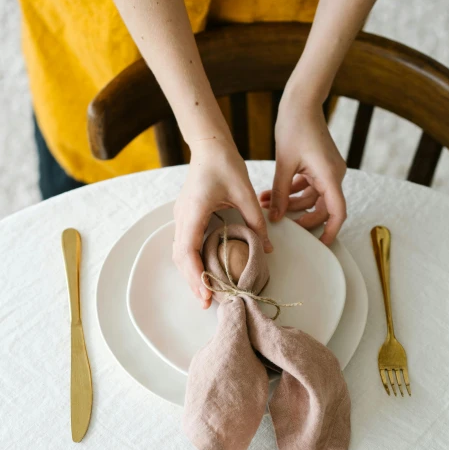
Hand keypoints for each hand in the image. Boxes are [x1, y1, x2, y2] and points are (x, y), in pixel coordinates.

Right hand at [173, 139, 272, 308]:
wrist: (210, 146)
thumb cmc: (226, 164)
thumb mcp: (245, 192)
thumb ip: (256, 222)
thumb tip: (269, 249)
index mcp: (194, 211)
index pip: (188, 250)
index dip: (196, 275)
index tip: (206, 292)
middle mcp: (182, 216)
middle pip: (181, 258)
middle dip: (192, 281)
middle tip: (207, 303)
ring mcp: (181, 217)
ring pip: (179, 253)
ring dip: (191, 274)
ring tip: (206, 293)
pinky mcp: (185, 216)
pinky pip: (184, 245)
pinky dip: (192, 262)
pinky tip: (204, 273)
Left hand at [259, 95, 346, 244]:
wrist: (301, 102)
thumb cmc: (295, 127)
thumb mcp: (284, 164)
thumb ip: (281, 193)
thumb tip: (276, 217)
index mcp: (330, 175)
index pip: (337, 212)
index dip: (331, 231)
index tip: (321, 244)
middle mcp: (333, 175)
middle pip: (322, 208)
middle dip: (300, 216)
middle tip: (280, 222)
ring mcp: (327, 170)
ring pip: (312, 198)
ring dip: (290, 203)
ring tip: (265, 204)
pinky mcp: (319, 166)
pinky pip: (308, 186)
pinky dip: (292, 191)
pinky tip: (270, 195)